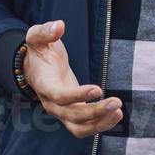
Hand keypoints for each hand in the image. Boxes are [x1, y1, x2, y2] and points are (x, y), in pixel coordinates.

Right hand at [22, 20, 121, 138]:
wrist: (36, 67)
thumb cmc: (39, 51)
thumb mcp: (37, 37)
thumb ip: (46, 31)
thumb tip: (59, 25)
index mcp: (44, 85)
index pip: (58, 96)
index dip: (77, 95)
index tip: (98, 89)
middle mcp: (51, 103)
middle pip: (72, 116)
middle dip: (95, 111)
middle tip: (117, 102)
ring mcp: (62, 111)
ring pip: (79, 128)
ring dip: (100, 123)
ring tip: (119, 112)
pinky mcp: (72, 114)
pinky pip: (85, 127)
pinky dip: (101, 124)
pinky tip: (116, 115)